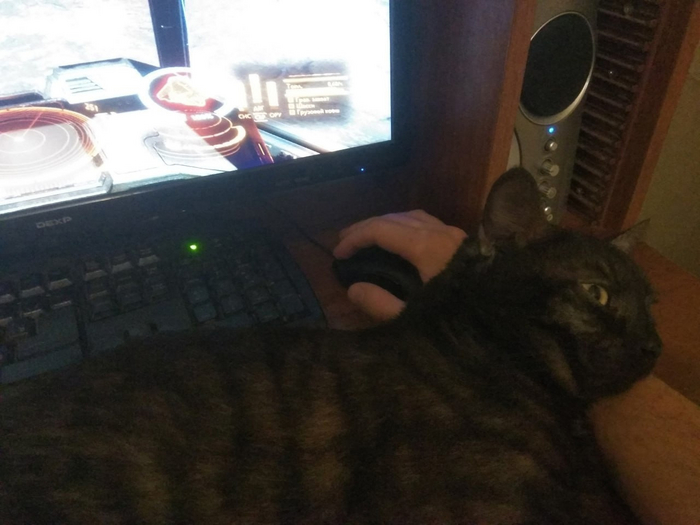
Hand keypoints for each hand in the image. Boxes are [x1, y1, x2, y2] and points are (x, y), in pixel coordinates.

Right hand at [333, 210, 465, 319]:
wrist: (511, 318)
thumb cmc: (464, 320)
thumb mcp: (416, 319)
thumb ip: (381, 304)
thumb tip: (353, 288)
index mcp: (427, 249)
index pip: (381, 230)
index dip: (355, 238)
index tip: (338, 253)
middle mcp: (441, 233)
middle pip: (395, 218)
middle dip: (366, 227)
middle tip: (345, 242)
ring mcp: (455, 235)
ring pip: (413, 217)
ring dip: (386, 223)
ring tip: (369, 237)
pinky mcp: (464, 242)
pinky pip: (428, 223)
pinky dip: (406, 226)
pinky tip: (402, 241)